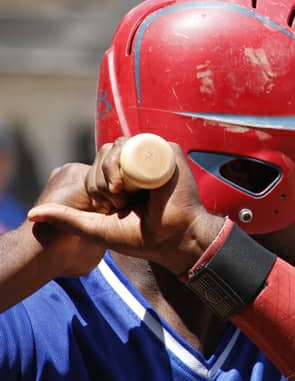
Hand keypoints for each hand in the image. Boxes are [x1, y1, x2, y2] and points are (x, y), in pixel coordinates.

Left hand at [28, 138, 221, 274]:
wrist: (174, 238)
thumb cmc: (142, 237)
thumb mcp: (96, 227)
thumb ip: (66, 219)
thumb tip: (33, 214)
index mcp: (125, 180)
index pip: (98, 164)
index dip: (94, 182)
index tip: (107, 208)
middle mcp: (138, 166)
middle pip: (106, 152)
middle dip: (100, 177)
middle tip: (116, 202)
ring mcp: (153, 158)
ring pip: (119, 146)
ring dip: (111, 168)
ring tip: (122, 193)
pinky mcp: (169, 152)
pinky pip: (141, 142)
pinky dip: (130, 157)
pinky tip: (131, 182)